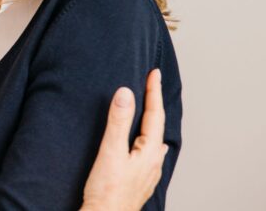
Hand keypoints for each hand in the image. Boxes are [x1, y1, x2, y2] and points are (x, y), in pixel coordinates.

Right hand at [81, 69, 167, 210]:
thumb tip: (126, 93)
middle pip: (158, 126)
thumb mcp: (110, 152)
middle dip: (155, 104)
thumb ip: (119, 122)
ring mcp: (148, 173)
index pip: (155, 114)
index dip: (153, 91)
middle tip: (152, 85)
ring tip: (149, 111)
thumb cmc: (107, 193)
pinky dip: (145, 138)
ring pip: (154, 140)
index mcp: (150, 152)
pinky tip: (142, 145)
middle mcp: (153, 162)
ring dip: (151, 122)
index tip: (154, 72)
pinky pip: (148, 152)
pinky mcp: (139, 180)